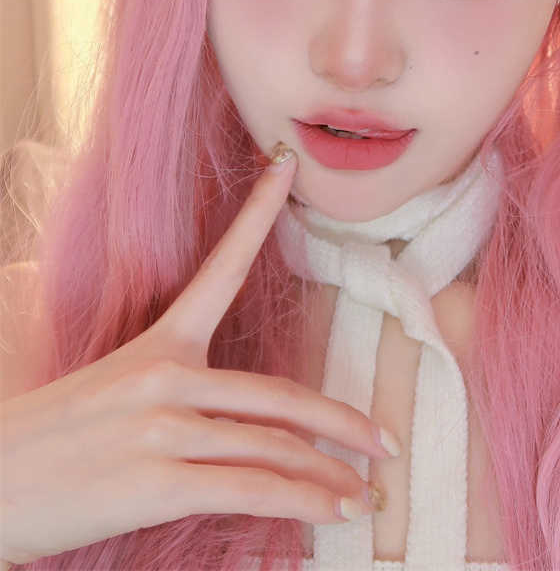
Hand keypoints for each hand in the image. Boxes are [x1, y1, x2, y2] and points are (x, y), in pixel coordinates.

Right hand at [1, 150, 397, 564]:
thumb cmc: (51, 441)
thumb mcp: (113, 394)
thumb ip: (177, 392)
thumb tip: (241, 422)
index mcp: (158, 344)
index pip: (222, 267)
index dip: (259, 213)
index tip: (287, 169)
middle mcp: (166, 376)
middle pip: (279, 396)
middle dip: (342, 423)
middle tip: (384, 440)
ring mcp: (162, 428)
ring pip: (273, 448)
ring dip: (330, 476)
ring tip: (364, 494)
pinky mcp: (154, 481)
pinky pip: (249, 489)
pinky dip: (301, 502)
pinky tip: (331, 513)